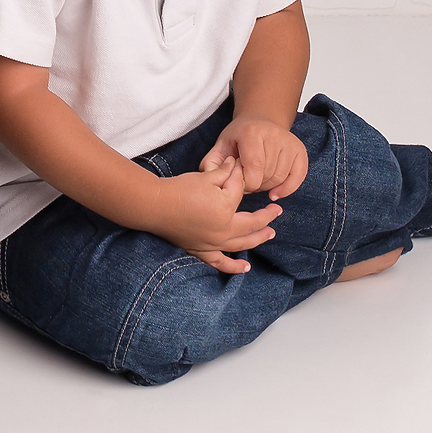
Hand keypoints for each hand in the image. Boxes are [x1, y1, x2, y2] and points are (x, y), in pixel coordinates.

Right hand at [152, 159, 281, 274]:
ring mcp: (213, 243)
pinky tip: (244, 269)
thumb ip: (224, 172)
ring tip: (270, 235)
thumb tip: (234, 163)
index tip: (240, 169)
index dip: (240, 178)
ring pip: (242, 244)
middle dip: (265, 217)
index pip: (240, 192)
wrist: (154, 206)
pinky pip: (220, 262)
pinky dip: (233, 267)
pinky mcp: (201, 250)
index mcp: (226, 209)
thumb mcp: (205, 176)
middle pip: (251, 224)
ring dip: (258, 239)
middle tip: (276, 211)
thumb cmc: (179, 189)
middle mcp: (224, 230)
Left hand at [200, 115, 308, 199]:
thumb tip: (212, 177)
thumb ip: (212, 163)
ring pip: (280, 178)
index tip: (239, 180)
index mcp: (252, 133)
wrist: (260, 120)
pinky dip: (287, 189)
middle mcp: (274, 135)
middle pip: (266, 175)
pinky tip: (275, 193)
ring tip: (257, 179)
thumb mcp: (221, 145)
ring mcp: (289, 142)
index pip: (254, 168)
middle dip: (254, 184)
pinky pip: (298, 176)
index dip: (245, 182)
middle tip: (246, 179)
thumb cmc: (239, 136)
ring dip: (267, 186)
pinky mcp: (300, 150)